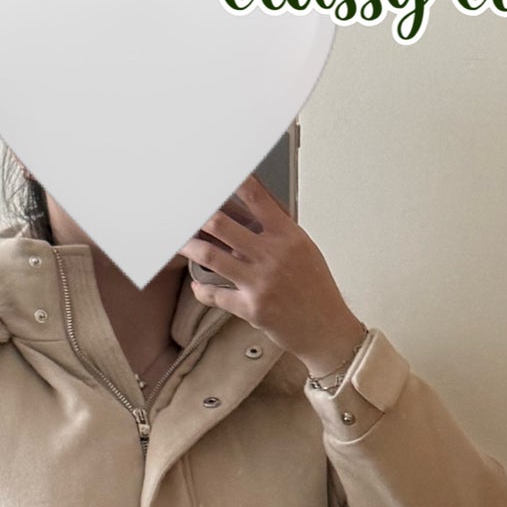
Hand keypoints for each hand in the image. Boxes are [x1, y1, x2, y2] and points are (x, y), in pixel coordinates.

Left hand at [180, 175, 365, 376]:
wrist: (328, 330)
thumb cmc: (316, 291)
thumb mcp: (304, 251)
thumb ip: (276, 231)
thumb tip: (246, 212)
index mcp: (288, 236)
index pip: (256, 198)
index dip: (231, 182)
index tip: (213, 176)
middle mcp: (273, 255)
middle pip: (221, 224)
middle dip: (197, 216)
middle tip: (183, 212)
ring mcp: (260, 282)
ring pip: (210, 256)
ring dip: (189, 247)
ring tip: (179, 242)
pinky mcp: (252, 308)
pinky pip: (216, 295)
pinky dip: (203, 290)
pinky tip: (198, 286)